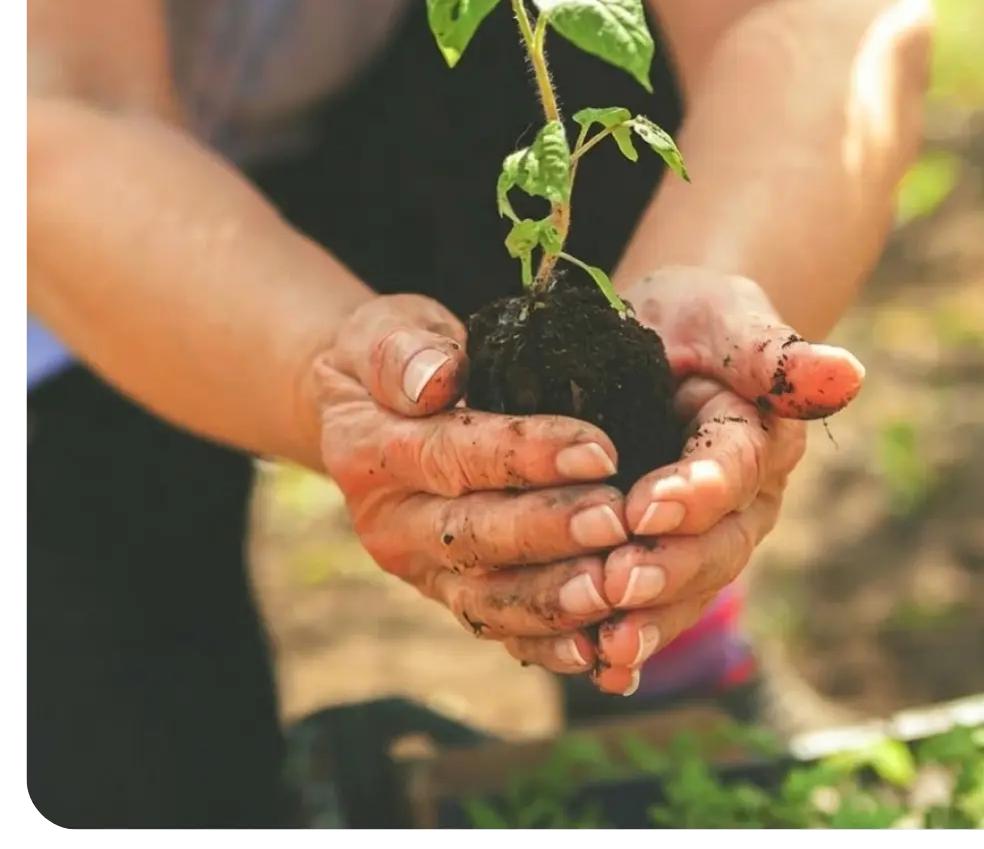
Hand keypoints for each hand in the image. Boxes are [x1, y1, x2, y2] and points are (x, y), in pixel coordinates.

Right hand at [313, 294, 634, 666]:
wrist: (363, 413)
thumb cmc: (391, 360)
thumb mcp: (382, 331)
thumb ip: (404, 351)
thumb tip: (436, 380)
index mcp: (370, 452)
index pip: (455, 454)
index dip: (527, 455)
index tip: (600, 449)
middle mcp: (390, 522)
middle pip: (475, 534)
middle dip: (552, 531)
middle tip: (620, 521)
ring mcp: (420, 567)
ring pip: (489, 597)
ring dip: (555, 599)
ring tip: (617, 589)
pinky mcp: (450, 593)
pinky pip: (500, 628)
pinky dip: (547, 645)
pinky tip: (601, 653)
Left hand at [582, 266, 864, 694]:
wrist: (667, 340)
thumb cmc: (695, 319)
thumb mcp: (725, 318)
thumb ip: (773, 353)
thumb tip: (845, 373)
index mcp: (759, 438)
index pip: (733, 470)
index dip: (695, 491)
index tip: (647, 505)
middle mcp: (744, 500)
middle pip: (716, 545)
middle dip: (669, 568)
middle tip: (618, 584)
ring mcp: (710, 537)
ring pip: (690, 589)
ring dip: (650, 619)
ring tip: (607, 645)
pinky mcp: (669, 558)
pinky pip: (659, 607)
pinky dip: (630, 639)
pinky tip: (598, 667)